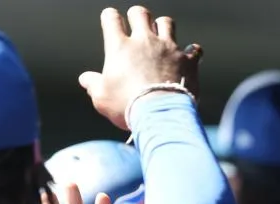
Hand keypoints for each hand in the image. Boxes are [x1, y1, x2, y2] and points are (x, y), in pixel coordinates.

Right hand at [79, 6, 202, 129]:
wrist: (160, 114)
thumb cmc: (127, 106)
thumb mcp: (102, 98)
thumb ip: (94, 85)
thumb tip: (85, 80)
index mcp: (120, 46)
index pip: (111, 18)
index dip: (110, 18)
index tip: (111, 23)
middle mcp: (144, 41)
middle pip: (140, 13)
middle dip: (137, 16)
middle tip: (137, 27)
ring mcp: (168, 48)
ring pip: (167, 22)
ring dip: (163, 28)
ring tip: (162, 39)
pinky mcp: (187, 61)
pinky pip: (194, 49)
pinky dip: (192, 52)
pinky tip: (189, 57)